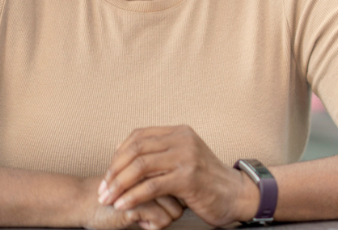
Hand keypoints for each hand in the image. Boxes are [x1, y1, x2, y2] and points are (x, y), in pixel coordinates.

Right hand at [79, 176, 183, 229]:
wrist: (84, 201)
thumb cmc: (116, 195)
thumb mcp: (141, 185)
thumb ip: (162, 184)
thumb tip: (187, 198)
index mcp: (157, 165)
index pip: (184, 188)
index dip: (174, 201)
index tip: (156, 202)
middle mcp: (155, 173)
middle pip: (182, 201)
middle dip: (170, 212)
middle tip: (148, 211)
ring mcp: (147, 187)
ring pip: (175, 212)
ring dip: (160, 220)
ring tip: (141, 215)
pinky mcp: (137, 203)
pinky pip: (162, 221)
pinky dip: (152, 226)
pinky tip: (137, 221)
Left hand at [98, 125, 256, 227]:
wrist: (235, 194)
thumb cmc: (206, 181)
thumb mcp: (184, 158)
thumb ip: (161, 153)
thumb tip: (126, 152)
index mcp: (179, 132)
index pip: (139, 136)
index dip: (118, 154)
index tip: (109, 173)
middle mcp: (182, 140)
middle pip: (135, 150)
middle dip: (114, 171)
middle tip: (102, 189)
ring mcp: (186, 157)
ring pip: (140, 167)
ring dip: (118, 185)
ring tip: (107, 199)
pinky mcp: (188, 178)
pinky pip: (151, 186)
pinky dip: (132, 197)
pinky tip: (122, 206)